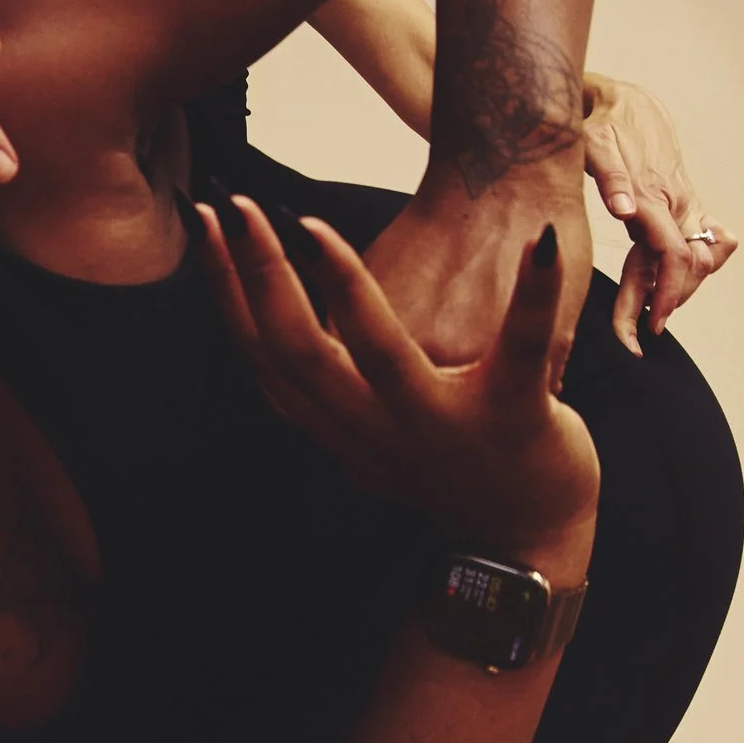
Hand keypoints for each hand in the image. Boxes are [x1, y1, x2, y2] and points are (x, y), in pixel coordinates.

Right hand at [199, 196, 598, 566]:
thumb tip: (282, 320)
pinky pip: (521, 348)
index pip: (263, 354)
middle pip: (297, 352)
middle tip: (232, 205)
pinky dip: (533, 293)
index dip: (226, 288)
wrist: (530, 537)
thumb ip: (333, 389)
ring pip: (381, 356)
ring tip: (311, 224)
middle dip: (258, 274)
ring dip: (341, 287)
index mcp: (339, 429)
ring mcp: (442, 429)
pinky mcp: (514, 419)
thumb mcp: (374, 436)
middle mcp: (376, 434)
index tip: (204, 223)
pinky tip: (539, 241)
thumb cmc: (452, 467)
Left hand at [584, 77, 733, 350]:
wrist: (625, 100)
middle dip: (665, 304)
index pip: (674, 256)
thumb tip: (624, 212)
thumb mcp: (594, 144)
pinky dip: (687, 269)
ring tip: (643, 314)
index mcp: (655, 195)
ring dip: (676, 289)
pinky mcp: (685, 204)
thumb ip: (609, 178)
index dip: (664, 295)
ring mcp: (686, 203)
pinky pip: (701, 244)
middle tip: (635, 334)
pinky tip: (664, 288)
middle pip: (688, 267)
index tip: (648, 327)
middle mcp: (678, 202)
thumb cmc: (602, 124)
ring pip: (698, 259)